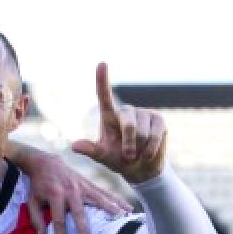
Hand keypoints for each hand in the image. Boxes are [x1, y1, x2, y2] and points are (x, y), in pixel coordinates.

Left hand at [14, 142, 128, 233]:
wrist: (45, 162)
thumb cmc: (39, 184)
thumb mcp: (31, 200)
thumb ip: (35, 217)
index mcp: (55, 195)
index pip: (59, 220)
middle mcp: (70, 191)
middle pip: (79, 213)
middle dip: (84, 230)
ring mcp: (82, 186)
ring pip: (98, 199)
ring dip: (111, 210)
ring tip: (123, 219)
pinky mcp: (88, 183)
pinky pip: (104, 193)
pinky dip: (116, 200)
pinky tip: (127, 208)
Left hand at [71, 62, 168, 184]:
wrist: (142, 169)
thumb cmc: (119, 160)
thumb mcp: (103, 157)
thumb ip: (91, 151)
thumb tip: (74, 146)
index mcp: (109, 116)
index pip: (104, 95)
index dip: (102, 80)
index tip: (102, 63)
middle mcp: (126, 111)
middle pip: (128, 125)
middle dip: (128, 145)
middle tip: (128, 157)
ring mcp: (143, 113)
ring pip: (142, 133)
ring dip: (140, 148)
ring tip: (139, 153)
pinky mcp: (158, 119)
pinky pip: (155, 135)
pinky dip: (151, 149)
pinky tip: (149, 153)